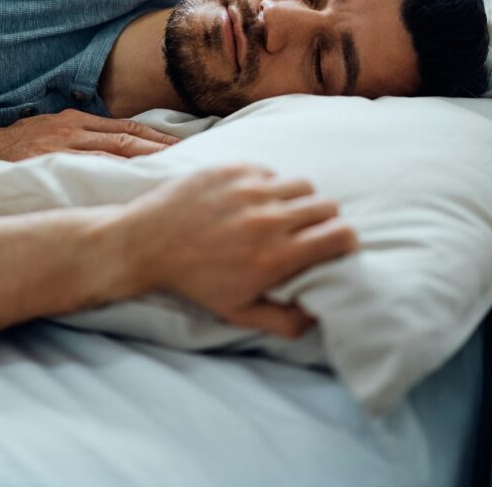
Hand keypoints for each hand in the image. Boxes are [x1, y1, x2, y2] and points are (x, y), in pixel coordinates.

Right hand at [0, 109, 178, 160]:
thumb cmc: (15, 146)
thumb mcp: (52, 130)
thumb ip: (83, 137)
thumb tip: (121, 151)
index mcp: (76, 120)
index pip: (128, 128)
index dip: (158, 137)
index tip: (186, 148)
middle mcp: (73, 130)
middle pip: (129, 139)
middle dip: (163, 149)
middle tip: (194, 161)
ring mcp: (62, 147)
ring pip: (115, 153)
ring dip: (147, 163)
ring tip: (175, 174)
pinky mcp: (49, 163)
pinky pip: (91, 169)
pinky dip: (116, 176)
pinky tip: (136, 187)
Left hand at [112, 165, 356, 338]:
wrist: (146, 244)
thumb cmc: (195, 282)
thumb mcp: (239, 312)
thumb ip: (286, 321)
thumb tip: (320, 313)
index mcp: (275, 257)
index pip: (341, 235)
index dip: (346, 241)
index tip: (336, 245)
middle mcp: (267, 219)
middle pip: (327, 206)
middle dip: (326, 220)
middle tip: (310, 231)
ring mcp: (249, 190)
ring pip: (302, 185)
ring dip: (300, 200)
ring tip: (283, 214)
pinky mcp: (232, 169)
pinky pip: (270, 172)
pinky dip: (269, 186)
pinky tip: (252, 201)